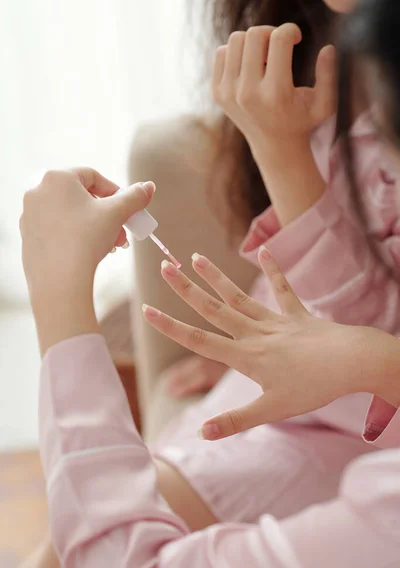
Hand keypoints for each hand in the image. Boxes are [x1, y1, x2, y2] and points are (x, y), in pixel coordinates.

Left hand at [20, 168, 153, 354]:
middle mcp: (38, 191)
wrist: (59, 280)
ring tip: (110, 245)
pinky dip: (74, 235)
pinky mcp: (27, 236)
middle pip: (81, 196)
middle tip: (121, 231)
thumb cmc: (86, 240)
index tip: (127, 209)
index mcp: (57, 178)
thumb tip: (149, 186)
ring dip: (94, 226)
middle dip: (106, 214)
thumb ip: (135, 197)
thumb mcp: (117, 214)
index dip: (114, 191)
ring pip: (70, 213)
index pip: (93, 176)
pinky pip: (56, 229)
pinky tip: (89, 252)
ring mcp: (29, 214)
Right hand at [143, 249, 396, 439]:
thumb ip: (236, 420)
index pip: (198, 340)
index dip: (170, 326)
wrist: (352, 363)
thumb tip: (202, 433)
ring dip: (216, 277)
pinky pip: (282, 289)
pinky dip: (273, 270)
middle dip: (185, 289)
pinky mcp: (296, 314)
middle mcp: (254, 333)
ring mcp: (275, 321)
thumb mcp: (273, 411)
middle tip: (164, 267)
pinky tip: (262, 250)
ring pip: (238, 296)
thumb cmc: (313, 388)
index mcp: (245, 356)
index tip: (147, 310)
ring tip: (196, 257)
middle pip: (213, 309)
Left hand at [213, 23, 335, 156]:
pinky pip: (221, 52)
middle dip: (271, 32)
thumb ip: (330, 76)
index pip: (279, 39)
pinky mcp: (217, 93)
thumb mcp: (325, 104)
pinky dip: (236, 51)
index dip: (291, 30)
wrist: (274, 146)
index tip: (297, 38)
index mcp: (276, 93)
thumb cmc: (303, 120)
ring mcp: (228, 94)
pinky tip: (250, 65)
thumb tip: (328, 48)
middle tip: (280, 45)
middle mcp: (248, 93)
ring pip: (236, 39)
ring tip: (265, 56)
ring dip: (253, 40)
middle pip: (255, 34)